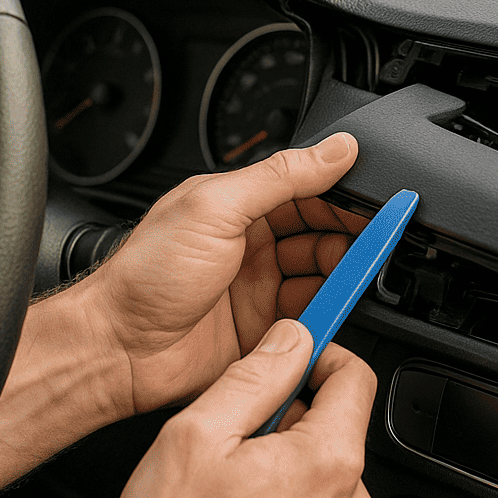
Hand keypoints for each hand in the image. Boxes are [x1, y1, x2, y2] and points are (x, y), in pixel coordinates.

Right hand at [2, 318, 377, 497]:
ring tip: (225, 479)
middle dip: (288, 412)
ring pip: (320, 471)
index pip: (356, 376)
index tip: (293, 349)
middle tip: (232, 427)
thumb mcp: (196, 433)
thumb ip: (254, 376)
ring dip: (281, 459)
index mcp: (326, 463)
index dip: (320, 351)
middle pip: (335, 425)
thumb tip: (289, 340)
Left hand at [78, 132, 366, 416]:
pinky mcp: (263, 332)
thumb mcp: (216, 208)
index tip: (380, 201)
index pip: (307, 189)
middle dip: (351, 235)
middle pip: (322, 232)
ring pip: (322, 277)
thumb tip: (336, 149)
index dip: (344, 193)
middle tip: (377, 243)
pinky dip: (329, 315)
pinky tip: (336, 309)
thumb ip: (281, 176)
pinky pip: (311, 320)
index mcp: (239, 205)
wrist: (117, 348)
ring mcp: (258, 290)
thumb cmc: (146, 276)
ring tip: (358, 277)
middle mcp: (251, 245)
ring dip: (343, 275)